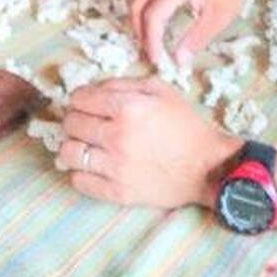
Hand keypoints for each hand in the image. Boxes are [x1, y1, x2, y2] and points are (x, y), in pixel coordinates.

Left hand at [57, 77, 241, 207]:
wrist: (208, 167)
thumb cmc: (185, 125)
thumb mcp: (160, 89)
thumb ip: (123, 84)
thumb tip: (92, 89)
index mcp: (128, 108)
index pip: (79, 99)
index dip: (80, 98)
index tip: (86, 103)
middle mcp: (117, 136)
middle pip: (70, 124)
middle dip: (75, 119)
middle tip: (87, 123)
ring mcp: (116, 167)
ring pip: (68, 154)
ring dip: (73, 146)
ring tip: (86, 145)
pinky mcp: (118, 192)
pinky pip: (79, 181)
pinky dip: (80, 172)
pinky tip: (92, 166)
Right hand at [130, 0, 253, 66]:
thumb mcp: (218, 18)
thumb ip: (197, 39)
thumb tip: (178, 60)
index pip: (153, 15)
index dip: (151, 40)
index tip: (158, 60)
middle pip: (138, 4)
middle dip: (140, 31)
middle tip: (152, 53)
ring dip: (139, 21)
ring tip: (151, 42)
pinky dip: (145, 12)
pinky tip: (156, 27)